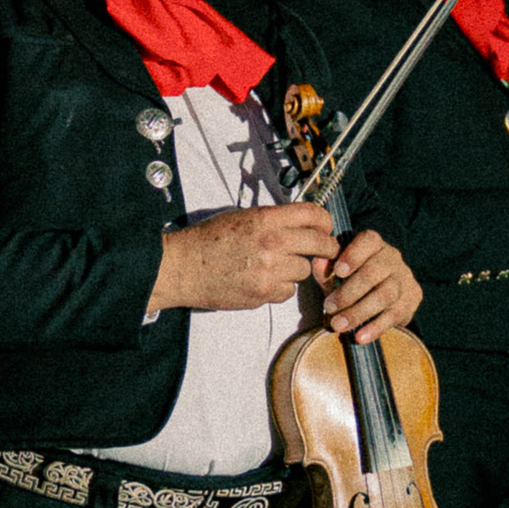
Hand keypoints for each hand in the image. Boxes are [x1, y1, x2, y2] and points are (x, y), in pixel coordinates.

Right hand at [152, 203, 338, 312]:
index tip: (325, 228)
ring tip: (276, 266)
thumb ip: (272, 220)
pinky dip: (281, 288)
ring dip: (296, 269)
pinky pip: (289, 291)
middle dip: (325, 248)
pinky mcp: (264, 293)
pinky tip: (264, 281)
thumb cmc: (206, 241)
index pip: (313, 214)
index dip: (325, 221)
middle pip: (320, 244)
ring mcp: (270, 270)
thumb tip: (298, 224)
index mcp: (266, 219)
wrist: (183, 267)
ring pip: (305, 270)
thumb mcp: (241, 217)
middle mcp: (272, 242)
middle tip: (323, 250)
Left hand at [319, 227, 420, 341]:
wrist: (384, 299)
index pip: (368, 241)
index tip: (339, 271)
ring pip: (385, 294)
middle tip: (329, 307)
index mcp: (374, 244)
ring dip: (359, 312)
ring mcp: (404, 278)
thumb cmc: (354, 280)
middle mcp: (392, 258)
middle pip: (373, 272)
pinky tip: (359, 337)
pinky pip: (394, 315)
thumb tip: (318, 262)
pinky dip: (375, 327)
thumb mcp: (337, 274)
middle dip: (348, 292)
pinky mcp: (411, 300)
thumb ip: (326, 269)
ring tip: (338, 325)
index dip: (353, 255)